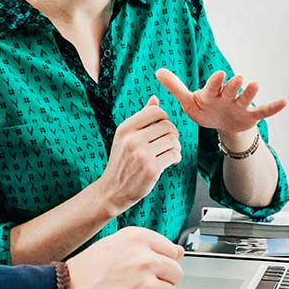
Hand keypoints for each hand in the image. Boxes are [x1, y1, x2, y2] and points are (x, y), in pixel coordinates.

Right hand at [65, 227, 185, 288]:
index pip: (171, 249)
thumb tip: (178, 252)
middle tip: (141, 285)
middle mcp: (145, 259)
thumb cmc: (83, 272)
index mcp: (137, 238)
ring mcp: (147, 285)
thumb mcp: (112, 245)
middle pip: (175, 272)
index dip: (162, 261)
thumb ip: (146, 246)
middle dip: (162, 280)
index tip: (153, 268)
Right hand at [95, 96, 180, 212]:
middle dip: (173, 134)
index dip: (164, 118)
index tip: (163, 127)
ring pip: (173, 141)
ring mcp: (142, 155)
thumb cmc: (121, 162)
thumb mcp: (125, 137)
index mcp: (125, 128)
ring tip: (169, 152)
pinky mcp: (151, 169)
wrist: (112, 190)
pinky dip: (176, 157)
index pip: (155, 112)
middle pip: (167, 126)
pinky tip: (170, 161)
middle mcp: (132, 140)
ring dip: (176, 147)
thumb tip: (155, 98)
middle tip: (169, 142)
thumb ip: (141, 118)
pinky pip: (174, 155)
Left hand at [155, 68, 287, 133]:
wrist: (220, 124)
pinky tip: (284, 102)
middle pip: (231, 89)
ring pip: (246, 98)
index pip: (212, 86)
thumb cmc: (204, 109)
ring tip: (255, 84)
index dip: (215, 82)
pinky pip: (263, 111)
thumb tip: (157, 70)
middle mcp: (227, 96)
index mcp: (211, 93)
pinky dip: (273, 107)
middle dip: (233, 85)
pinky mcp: (250, 116)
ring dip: (250, 92)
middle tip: (237, 78)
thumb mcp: (188, 101)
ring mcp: (240, 105)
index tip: (218, 75)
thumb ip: (175, 87)